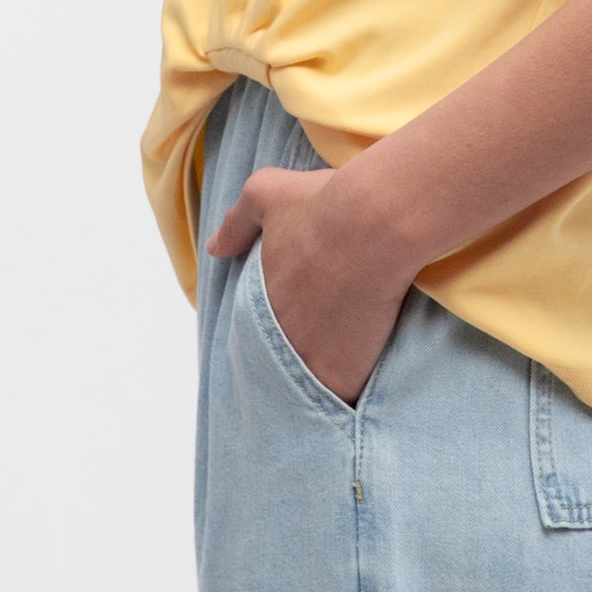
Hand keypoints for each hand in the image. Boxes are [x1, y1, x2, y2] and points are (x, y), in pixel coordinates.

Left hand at [204, 163, 413, 406]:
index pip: (258, 330)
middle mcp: (278, 338)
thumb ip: (236, 222)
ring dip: (322, 377)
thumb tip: (215, 247)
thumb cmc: (322, 205)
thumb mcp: (266, 194)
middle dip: (300, 355)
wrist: (376, 224)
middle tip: (323, 346)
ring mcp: (310, 361)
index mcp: (258, 302)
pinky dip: (349, 394)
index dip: (279, 327)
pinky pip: (342, 398)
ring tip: (342, 371)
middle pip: (284, 359)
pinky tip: (360, 384)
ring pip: (311, 383)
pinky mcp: (344, 376)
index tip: (299, 322)